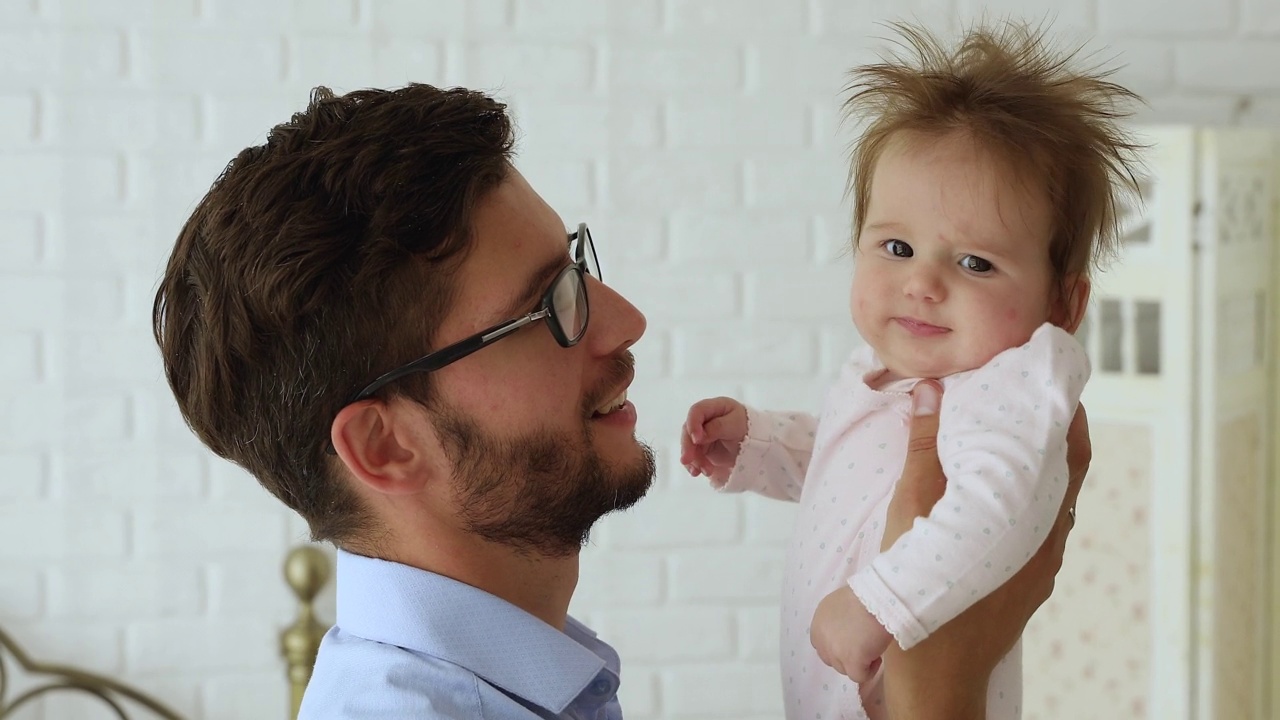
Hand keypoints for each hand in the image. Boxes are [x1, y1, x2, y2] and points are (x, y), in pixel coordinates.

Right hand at [680, 397, 747, 484]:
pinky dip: (694, 465)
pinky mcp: (703, 450)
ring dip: (693, 459)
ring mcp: (702, 436)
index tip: (696, 440)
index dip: (693, 424)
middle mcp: (704, 420)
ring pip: (689, 446)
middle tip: (687, 460)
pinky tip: (697, 472)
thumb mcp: (736, 425)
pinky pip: (694, 457)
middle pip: (688, 430)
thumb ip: (716, 427)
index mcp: (714, 407)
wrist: (758, 446)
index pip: (696, 411)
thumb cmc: (749, 429)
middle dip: (687, 446)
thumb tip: (697, 437)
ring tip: (703, 471)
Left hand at [810, 584, 891, 683]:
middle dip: (847, 656)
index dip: (839, 646)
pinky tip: (878, 657)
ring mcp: (834, 652)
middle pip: (832, 660)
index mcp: (818, 624)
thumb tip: (844, 635)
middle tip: (864, 644)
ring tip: (872, 647)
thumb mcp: (840, 606)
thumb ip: (835, 622)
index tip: (854, 639)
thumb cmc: (864, 597)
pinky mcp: (850, 661)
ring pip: (844, 669)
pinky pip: (859, 676)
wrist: (876, 599)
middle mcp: (821, 639)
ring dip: (859, 663)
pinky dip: (870, 670)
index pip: (823, 645)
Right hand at [879, 381, 1091, 718]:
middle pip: (1064, 474)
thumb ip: (926, 448)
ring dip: (1032, 470)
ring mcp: (1039, 566)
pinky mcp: (1025, 585)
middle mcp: (1048, 539)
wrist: (933, 671)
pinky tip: (988, 496)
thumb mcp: (916, 508)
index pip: (1072, 450)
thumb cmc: (922, 591)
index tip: (1050, 380)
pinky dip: (1020, 502)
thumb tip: (931, 392)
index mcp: (1034, 515)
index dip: (1067, 411)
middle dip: (1047, 435)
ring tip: (1003, 439)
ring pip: (1048, 504)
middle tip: (1021, 401)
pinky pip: (1034, 530)